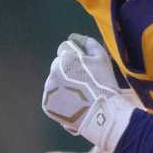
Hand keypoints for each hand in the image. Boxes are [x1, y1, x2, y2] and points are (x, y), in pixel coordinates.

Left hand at [41, 35, 135, 152]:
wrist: (103, 115)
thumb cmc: (104, 84)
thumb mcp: (101, 57)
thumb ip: (87, 42)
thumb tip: (73, 36)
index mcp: (64, 59)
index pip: (64, 51)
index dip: (76, 59)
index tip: (85, 70)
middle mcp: (52, 73)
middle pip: (58, 67)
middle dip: (68, 72)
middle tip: (85, 84)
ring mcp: (48, 91)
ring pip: (54, 83)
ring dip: (64, 86)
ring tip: (81, 96)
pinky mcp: (47, 106)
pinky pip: (53, 98)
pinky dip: (61, 101)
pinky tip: (75, 105)